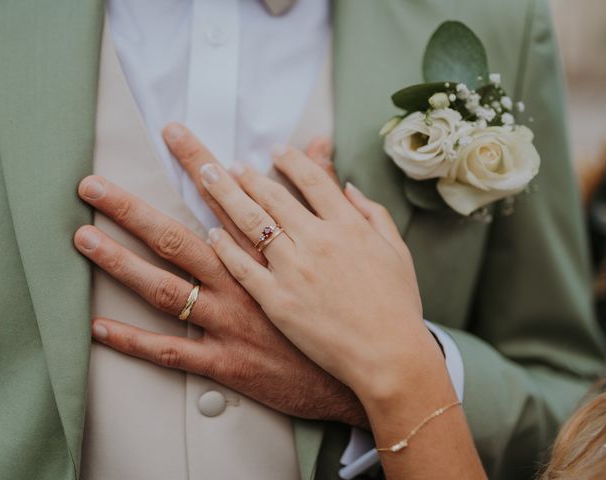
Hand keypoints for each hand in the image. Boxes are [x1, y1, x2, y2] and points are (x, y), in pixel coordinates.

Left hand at [74, 135, 367, 427]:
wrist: (380, 363)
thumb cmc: (377, 305)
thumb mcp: (374, 244)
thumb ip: (349, 201)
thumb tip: (335, 167)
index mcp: (283, 249)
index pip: (244, 193)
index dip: (209, 164)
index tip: (183, 141)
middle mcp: (251, 278)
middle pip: (187, 232)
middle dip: (143, 203)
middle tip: (102, 182)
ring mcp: (237, 319)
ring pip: (168, 287)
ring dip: (123, 261)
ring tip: (85, 237)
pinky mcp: (230, 359)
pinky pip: (173, 351)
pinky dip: (135, 341)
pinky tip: (101, 326)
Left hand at [197, 141, 443, 402]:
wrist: (389, 357)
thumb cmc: (397, 306)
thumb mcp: (397, 251)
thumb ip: (373, 213)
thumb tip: (348, 188)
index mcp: (348, 226)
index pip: (312, 180)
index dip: (291, 160)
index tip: (275, 150)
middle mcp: (317, 241)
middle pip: (272, 196)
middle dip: (245, 174)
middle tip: (225, 162)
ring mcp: (294, 271)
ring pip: (251, 223)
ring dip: (226, 195)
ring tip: (208, 176)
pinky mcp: (277, 301)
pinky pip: (243, 268)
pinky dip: (225, 248)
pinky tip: (212, 233)